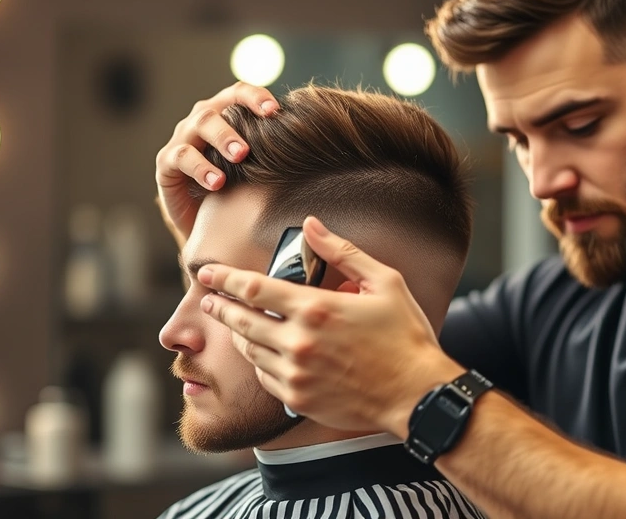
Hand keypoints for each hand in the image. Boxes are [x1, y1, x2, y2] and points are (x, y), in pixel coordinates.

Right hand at [155, 81, 278, 240]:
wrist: (204, 220)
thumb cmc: (237, 187)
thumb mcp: (257, 167)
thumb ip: (274, 151)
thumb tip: (315, 143)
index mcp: (224, 114)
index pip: (238, 93)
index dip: (256, 97)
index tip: (276, 111)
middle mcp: (201, 121)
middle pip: (216, 109)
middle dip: (236, 123)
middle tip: (254, 143)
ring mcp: (183, 139)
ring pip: (198, 126)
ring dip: (221, 139)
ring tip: (240, 157)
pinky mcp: (166, 163)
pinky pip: (181, 157)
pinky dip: (200, 168)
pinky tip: (217, 182)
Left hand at [195, 216, 464, 434]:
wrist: (417, 394)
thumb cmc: (405, 336)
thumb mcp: (384, 282)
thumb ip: (344, 252)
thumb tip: (312, 225)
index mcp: (316, 309)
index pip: (253, 288)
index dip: (225, 278)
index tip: (208, 272)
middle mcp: (298, 343)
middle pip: (241, 321)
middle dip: (219, 307)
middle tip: (209, 299)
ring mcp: (295, 375)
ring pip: (250, 351)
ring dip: (239, 334)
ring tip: (239, 324)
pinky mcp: (298, 400)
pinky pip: (264, 378)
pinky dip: (260, 362)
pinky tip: (266, 354)